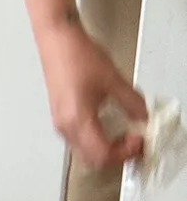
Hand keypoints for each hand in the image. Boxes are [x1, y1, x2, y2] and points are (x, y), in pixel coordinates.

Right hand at [36, 19, 145, 168]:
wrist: (57, 41)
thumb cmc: (77, 56)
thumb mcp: (113, 79)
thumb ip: (132, 102)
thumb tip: (143, 117)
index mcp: (77, 120)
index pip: (102, 154)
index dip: (124, 152)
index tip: (138, 139)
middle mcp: (65, 128)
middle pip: (91, 159)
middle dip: (115, 154)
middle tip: (132, 140)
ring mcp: (60, 124)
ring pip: (84, 151)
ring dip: (105, 147)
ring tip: (123, 131)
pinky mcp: (60, 118)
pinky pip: (79, 140)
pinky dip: (96, 138)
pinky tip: (108, 122)